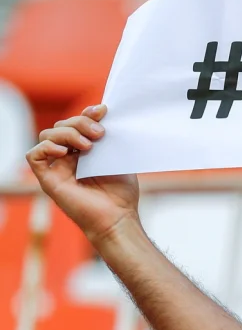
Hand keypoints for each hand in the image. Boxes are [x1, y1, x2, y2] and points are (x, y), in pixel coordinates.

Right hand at [25, 105, 140, 243]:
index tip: (103, 110)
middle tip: (100, 134)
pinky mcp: (48, 180)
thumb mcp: (118, 158)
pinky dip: (46, 148)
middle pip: (61, 126)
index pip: (76, 123)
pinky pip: (34, 156)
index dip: (87, 113)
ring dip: (67, 134)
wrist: (118, 218)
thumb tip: (105, 111)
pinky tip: (65, 153)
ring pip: (47, 136)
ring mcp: (57, 167)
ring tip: (88, 146)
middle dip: (80, 122)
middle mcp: (68, 157)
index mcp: (84, 151)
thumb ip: (110, 137)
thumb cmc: (120, 193)